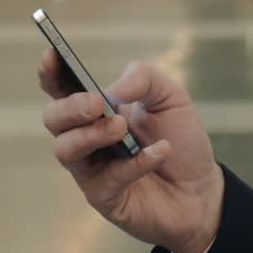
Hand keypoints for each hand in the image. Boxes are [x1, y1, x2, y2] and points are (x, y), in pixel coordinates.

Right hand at [37, 51, 223, 252]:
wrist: (202, 188)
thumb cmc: (181, 139)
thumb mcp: (171, 97)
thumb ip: (144, 79)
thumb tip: (112, 89)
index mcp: (97, 108)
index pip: (62, 87)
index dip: (51, 72)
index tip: (51, 55)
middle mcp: (87, 137)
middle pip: (53, 118)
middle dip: (70, 107)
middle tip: (96, 104)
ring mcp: (91, 168)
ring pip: (66, 150)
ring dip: (91, 135)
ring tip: (121, 128)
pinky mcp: (104, 197)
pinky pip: (108, 179)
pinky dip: (134, 163)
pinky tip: (160, 151)